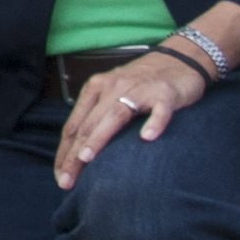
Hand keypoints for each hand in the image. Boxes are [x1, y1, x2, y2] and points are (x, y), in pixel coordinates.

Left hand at [54, 46, 212, 185]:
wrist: (180, 59)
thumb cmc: (142, 82)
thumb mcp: (113, 94)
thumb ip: (97, 116)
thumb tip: (78, 153)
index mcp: (97, 88)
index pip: (75, 124)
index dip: (64, 152)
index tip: (60, 176)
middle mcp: (114, 87)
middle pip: (90, 123)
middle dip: (75, 154)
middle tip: (67, 180)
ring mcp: (140, 89)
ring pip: (115, 114)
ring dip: (99, 137)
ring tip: (87, 158)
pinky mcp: (166, 93)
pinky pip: (159, 110)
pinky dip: (154, 122)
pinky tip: (147, 137)